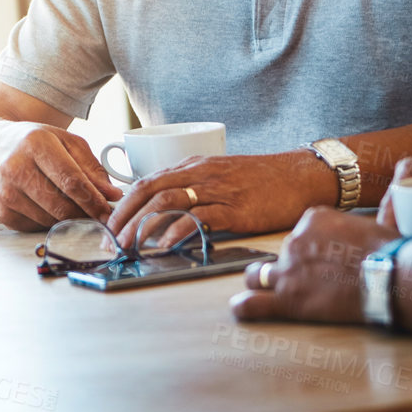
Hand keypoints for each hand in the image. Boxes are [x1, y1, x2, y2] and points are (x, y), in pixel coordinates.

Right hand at [0, 124, 120, 230]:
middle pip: (61, 205)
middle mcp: (14, 167)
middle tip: (96, 215)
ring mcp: (4, 192)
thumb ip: (92, 168)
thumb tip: (111, 195)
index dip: (93, 201)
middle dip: (84, 214)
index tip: (107, 211)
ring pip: (49, 219)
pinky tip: (46, 205)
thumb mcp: (67, 142)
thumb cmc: (34, 142)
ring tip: (71, 205)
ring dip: (67, 218)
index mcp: (35, 143)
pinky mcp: (1, 211)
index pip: (71, 181)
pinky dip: (48, 220)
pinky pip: (35, 226)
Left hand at [108, 152, 328, 245]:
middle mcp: (200, 174)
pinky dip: (175, 232)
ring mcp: (216, 190)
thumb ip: (195, 188)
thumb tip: (167, 211)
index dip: (124, 204)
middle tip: (111, 241)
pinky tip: (164, 246)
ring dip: (141, 226)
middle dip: (124, 217)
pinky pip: (197, 218)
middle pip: (149, 191)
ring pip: (166, 203)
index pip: (147, 182)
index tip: (111, 225)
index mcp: (194, 166)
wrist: (300, 175)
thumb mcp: (221, 176)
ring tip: (129, 246)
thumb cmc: (262, 179)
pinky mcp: (233, 209)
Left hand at [229, 207, 397, 323]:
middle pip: (281, 255)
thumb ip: (360, 222)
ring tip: (274, 293)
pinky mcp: (288, 299)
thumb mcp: (373, 223)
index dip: (311, 249)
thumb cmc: (390, 252)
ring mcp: (287, 270)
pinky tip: (241, 310)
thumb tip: (385, 199)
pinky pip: (253, 304)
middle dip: (291, 267)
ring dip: (263, 283)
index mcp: (313, 219)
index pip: (300, 234)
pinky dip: (245, 308)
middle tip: (313, 280)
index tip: (326, 259)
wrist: (392, 276)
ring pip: (258, 275)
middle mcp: (294, 241)